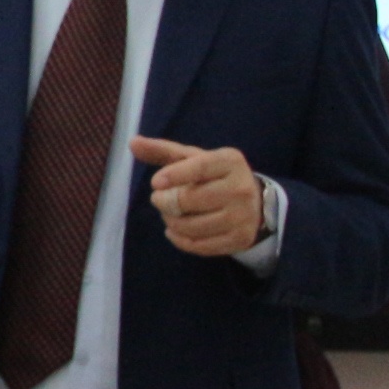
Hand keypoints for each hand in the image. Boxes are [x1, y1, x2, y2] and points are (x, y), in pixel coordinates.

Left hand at [132, 135, 263, 257]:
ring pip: (191, 226)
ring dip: (170, 222)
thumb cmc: (216, 177)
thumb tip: (132, 143)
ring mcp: (242, 216)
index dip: (174, 175)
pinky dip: (180, 240)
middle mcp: (240, 188)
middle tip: (160, 199)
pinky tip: (174, 231)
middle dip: (165, 202)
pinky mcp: (239, 240)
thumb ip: (164, 151)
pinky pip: (200, 245)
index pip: (199, 167)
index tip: (155, 183)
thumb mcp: (194, 159)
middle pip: (189, 200)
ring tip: (169, 215)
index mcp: (230, 162)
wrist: (256, 204)